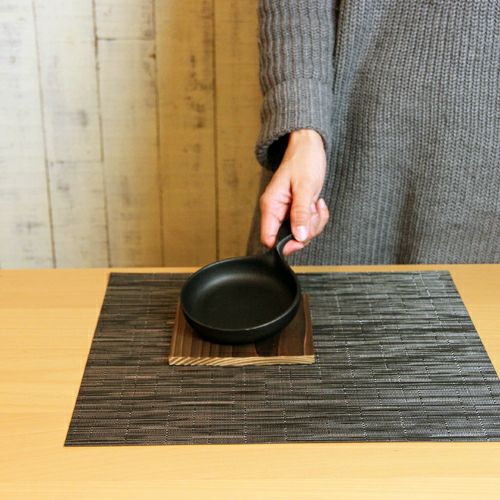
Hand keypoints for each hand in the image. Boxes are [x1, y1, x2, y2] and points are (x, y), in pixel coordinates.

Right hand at [259, 129, 328, 255]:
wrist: (309, 146)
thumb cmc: (304, 160)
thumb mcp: (305, 188)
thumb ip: (301, 214)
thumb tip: (299, 237)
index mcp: (271, 205)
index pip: (268, 238)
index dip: (284, 244)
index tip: (301, 238)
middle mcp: (276, 211)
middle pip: (288, 239)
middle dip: (306, 231)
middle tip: (313, 213)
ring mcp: (287, 212)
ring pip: (300, 233)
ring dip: (314, 223)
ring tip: (316, 204)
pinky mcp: (297, 211)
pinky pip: (307, 224)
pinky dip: (317, 218)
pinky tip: (318, 203)